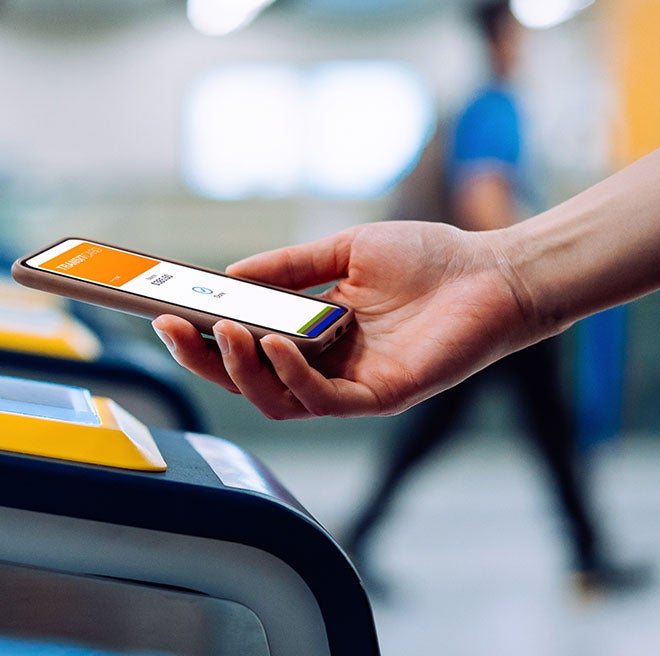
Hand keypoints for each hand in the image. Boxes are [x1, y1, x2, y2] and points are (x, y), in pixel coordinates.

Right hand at [151, 222, 542, 417]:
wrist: (493, 270)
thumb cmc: (428, 259)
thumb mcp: (344, 250)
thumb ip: (288, 266)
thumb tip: (229, 277)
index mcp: (314, 335)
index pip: (245, 348)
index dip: (203, 338)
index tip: (167, 313)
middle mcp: (326, 367)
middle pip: (249, 380)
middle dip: (205, 360)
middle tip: (176, 330)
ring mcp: (352, 386)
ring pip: (277, 399)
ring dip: (243, 370)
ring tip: (223, 332)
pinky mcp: (381, 396)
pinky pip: (325, 401)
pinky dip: (293, 376)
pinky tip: (277, 344)